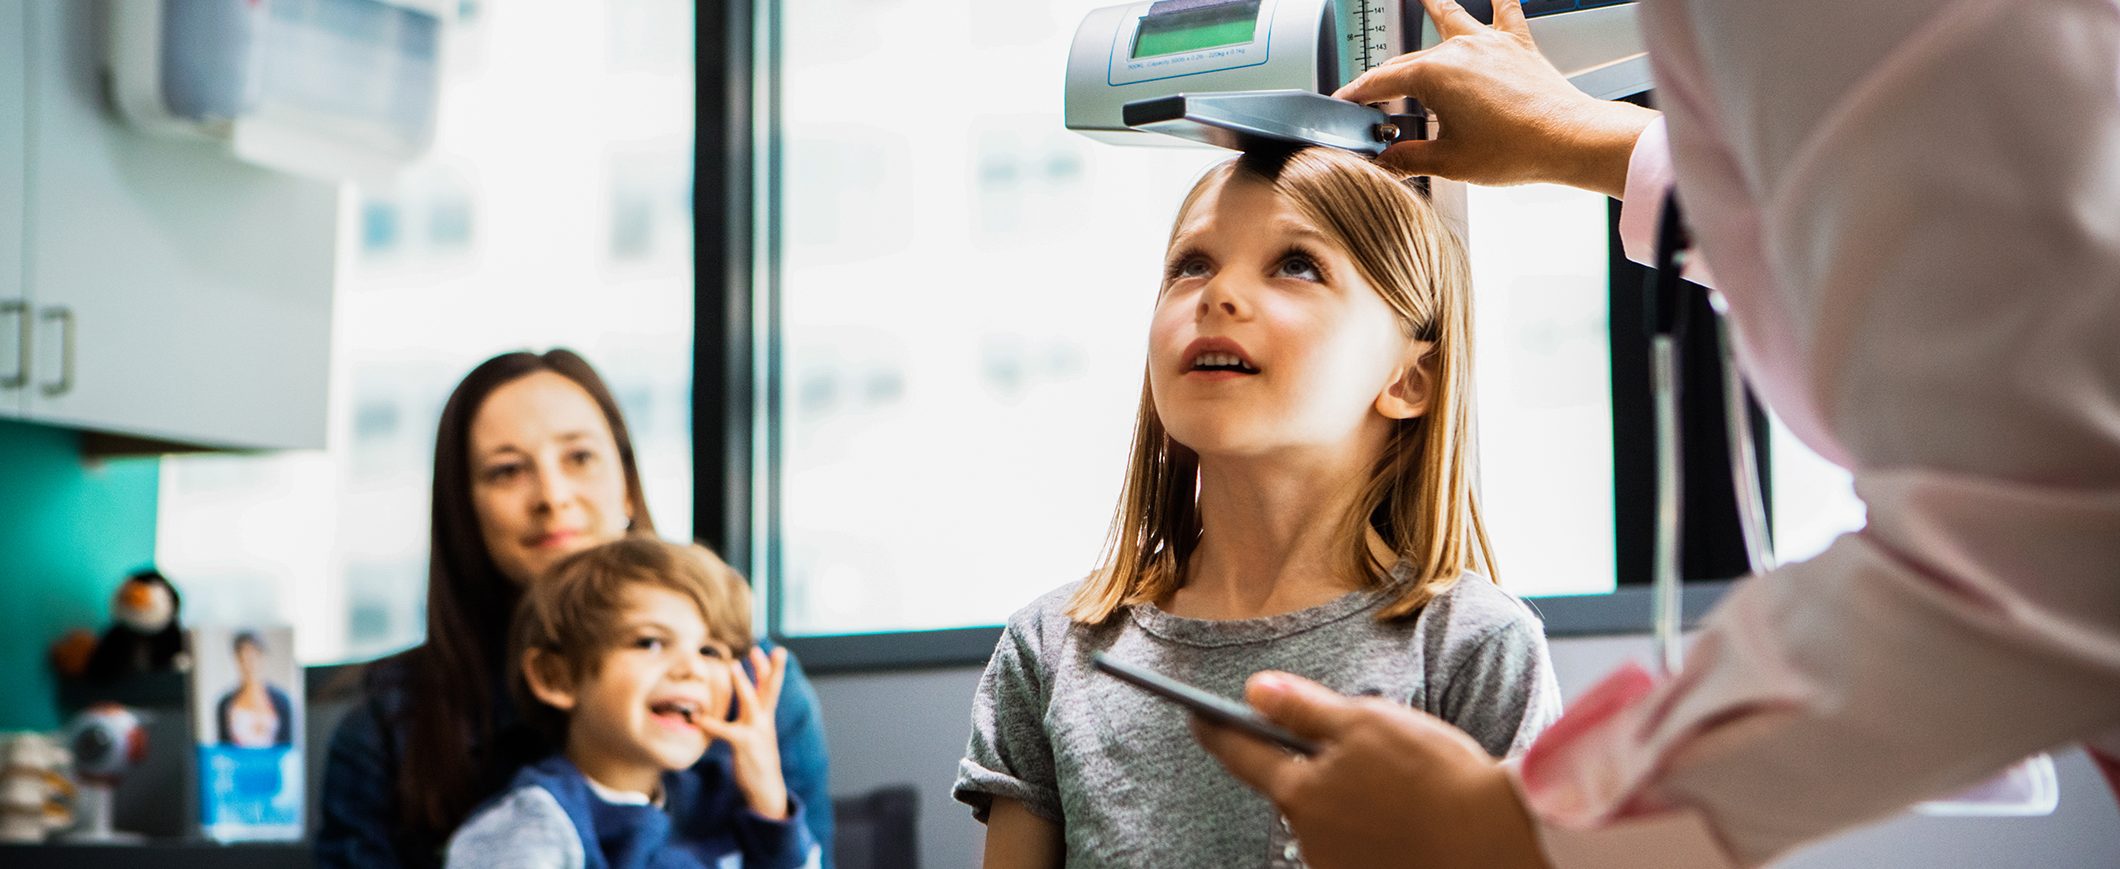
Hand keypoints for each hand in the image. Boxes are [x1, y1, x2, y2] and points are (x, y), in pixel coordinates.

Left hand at [697, 646, 789, 819]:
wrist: (767, 789)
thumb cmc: (758, 761)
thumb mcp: (757, 734)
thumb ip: (751, 717)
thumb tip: (745, 704)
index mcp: (766, 717)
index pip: (772, 688)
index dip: (773, 668)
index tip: (774, 649)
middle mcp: (764, 721)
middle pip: (769, 689)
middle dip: (766, 668)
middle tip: (759, 648)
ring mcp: (756, 732)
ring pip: (751, 702)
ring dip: (742, 683)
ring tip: (733, 666)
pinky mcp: (744, 746)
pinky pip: (724, 731)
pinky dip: (711, 724)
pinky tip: (698, 718)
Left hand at [1192, 671, 1548, 868]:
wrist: (1495, 841)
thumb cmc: (1435, 776)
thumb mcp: (1367, 722)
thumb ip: (1303, 707)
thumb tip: (1253, 690)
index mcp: (1299, 791)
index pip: (1238, 753)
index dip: (1214, 729)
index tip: (1196, 714)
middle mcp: (1307, 835)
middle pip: (1290, 786)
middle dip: (1307, 762)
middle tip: (1358, 743)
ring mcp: (1333, 862)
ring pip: (1326, 814)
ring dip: (1345, 794)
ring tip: (1401, 780)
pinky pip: (1354, 840)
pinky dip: (1369, 822)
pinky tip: (1407, 811)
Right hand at [1334, 0, 1657, 197]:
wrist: (1570, 140)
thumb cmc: (1517, 150)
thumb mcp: (1449, 162)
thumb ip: (1408, 158)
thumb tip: (1384, 161)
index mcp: (1434, 75)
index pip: (1380, 83)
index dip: (1356, 96)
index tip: (1344, 104)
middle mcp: (1458, 50)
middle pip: (1408, 59)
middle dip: (1386, 76)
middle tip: (1372, 97)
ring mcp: (1489, 44)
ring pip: (1451, 17)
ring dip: (1432, 6)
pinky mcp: (1517, 46)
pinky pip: (1505, 12)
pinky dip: (1498, 1)